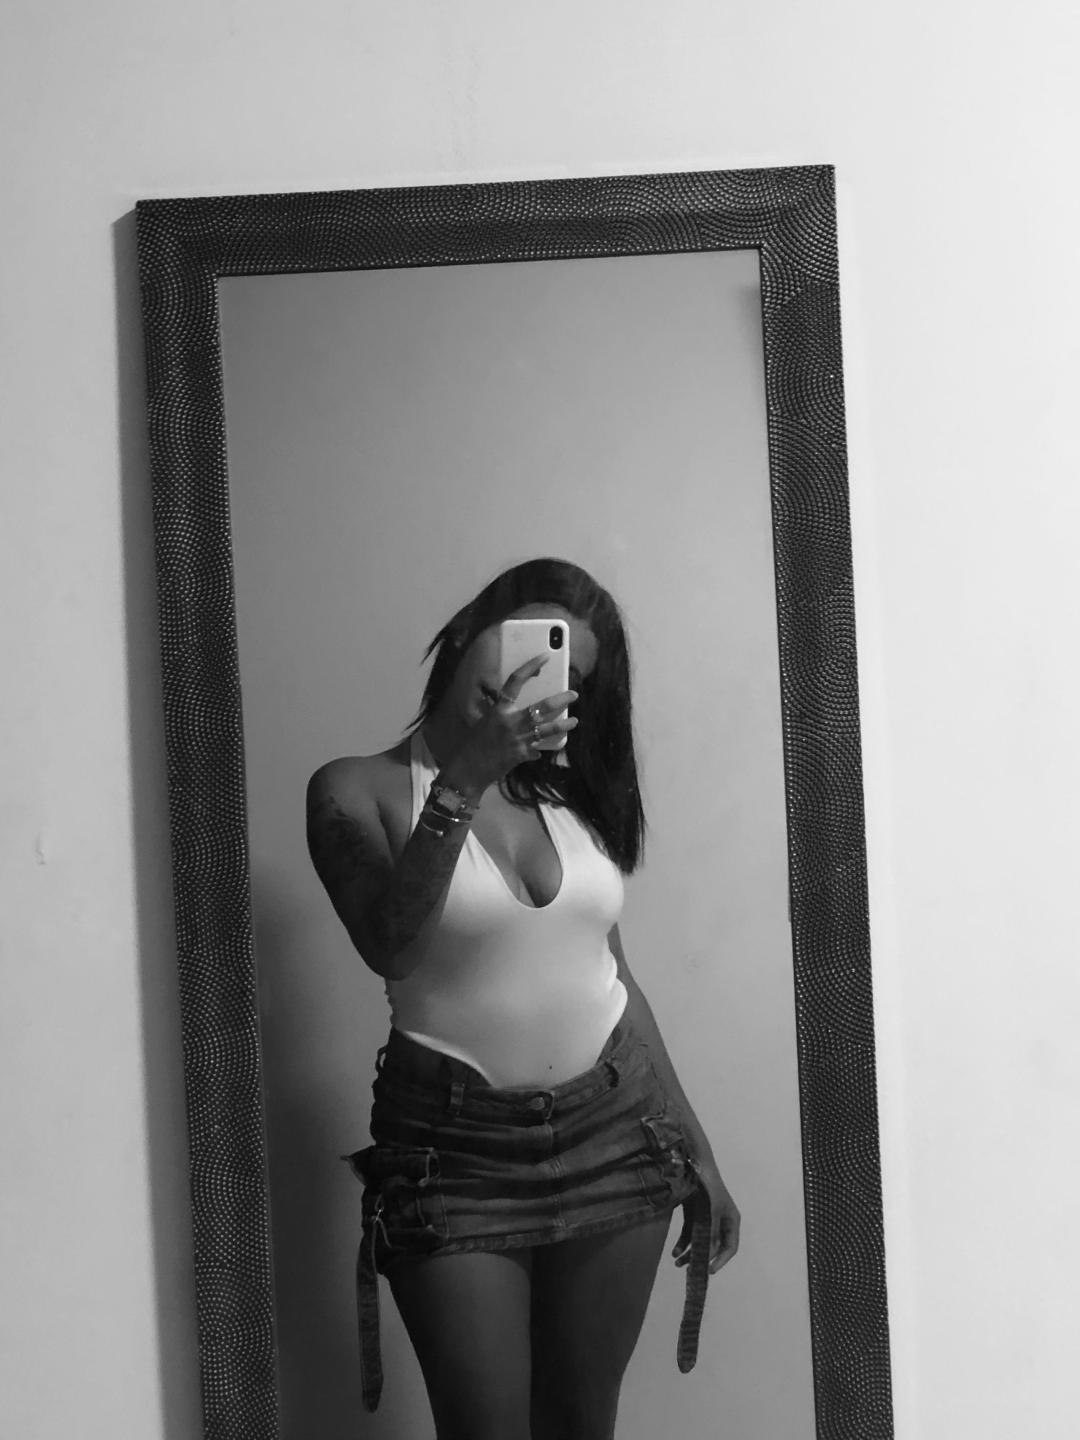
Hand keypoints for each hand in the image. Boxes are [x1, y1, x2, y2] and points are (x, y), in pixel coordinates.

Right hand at [445, 653, 577, 795]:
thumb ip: (501, 715)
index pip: (515, 681)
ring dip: (564, 725)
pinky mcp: (522, 755)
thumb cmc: (472, 744)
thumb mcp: (485, 722)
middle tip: (574, 695)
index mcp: (499, 709)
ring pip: (548, 729)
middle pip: (542, 706)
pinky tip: (545, 749)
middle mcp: (510, 721)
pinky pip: (538, 749)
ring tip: (575, 721)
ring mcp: (518, 739)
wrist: (467, 770)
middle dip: (561, 699)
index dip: (531, 667)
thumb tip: (514, 710)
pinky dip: (541, 748)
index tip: (544, 657)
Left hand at [672, 1163, 739, 1274]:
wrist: (693, 1163)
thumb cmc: (708, 1186)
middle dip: (700, 1258)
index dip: (721, 1260)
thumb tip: (707, 1254)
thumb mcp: (711, 1212)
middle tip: (689, 1271)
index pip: (730, 1247)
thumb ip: (710, 1233)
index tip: (709, 1271)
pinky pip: (689, 1233)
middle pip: (713, 1247)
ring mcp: (706, 1218)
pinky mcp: (693, 1214)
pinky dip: (682, 1242)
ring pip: (699, 1241)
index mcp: (731, 1220)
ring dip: (689, 1253)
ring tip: (677, 1263)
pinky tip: (675, 1251)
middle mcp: (720, 1221)